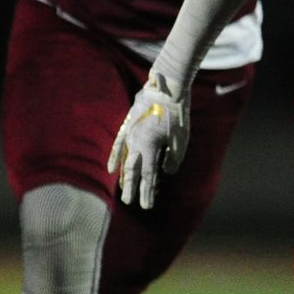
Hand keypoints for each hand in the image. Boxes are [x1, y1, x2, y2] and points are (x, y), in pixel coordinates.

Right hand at [107, 74, 189, 209]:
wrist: (167, 87)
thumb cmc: (177, 114)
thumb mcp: (181, 140)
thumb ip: (173, 159)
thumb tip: (165, 173)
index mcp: (149, 147)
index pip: (148, 175)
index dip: (147, 192)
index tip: (147, 206)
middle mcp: (136, 143)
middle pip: (133, 171)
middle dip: (132, 188)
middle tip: (131, 203)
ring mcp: (130, 135)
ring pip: (126, 160)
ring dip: (125, 176)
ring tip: (124, 189)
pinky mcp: (128, 127)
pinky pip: (119, 146)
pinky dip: (115, 158)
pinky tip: (112, 169)